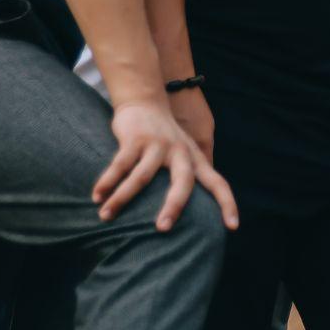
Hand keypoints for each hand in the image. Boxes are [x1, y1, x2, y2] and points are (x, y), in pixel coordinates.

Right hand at [94, 96, 237, 231]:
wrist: (146, 101)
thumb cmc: (165, 138)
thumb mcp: (184, 155)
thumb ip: (190, 177)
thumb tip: (196, 212)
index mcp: (196, 160)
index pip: (218, 183)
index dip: (227, 204)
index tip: (233, 227)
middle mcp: (181, 153)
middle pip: (183, 182)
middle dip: (174, 206)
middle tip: (163, 229)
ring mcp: (158, 145)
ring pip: (142, 177)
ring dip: (122, 199)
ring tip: (105, 217)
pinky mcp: (135, 139)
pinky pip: (120, 165)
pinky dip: (107, 181)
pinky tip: (97, 196)